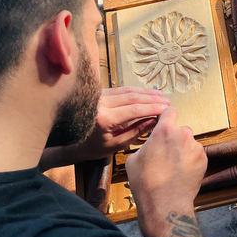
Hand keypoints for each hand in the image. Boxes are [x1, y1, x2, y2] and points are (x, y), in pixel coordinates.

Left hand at [39, 87, 169, 170]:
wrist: (70, 141)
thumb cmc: (94, 147)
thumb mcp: (117, 143)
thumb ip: (136, 131)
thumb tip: (155, 120)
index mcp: (104, 119)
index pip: (134, 109)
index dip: (152, 108)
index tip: (166, 109)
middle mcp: (101, 104)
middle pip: (132, 97)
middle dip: (151, 98)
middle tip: (167, 101)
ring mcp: (99, 96)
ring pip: (127, 90)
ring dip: (145, 92)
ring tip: (160, 95)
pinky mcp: (99, 93)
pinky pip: (120, 89)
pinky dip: (135, 91)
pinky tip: (146, 93)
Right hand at [125, 107, 207, 222]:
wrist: (164, 203)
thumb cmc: (145, 182)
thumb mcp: (133, 159)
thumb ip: (146, 144)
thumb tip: (152, 144)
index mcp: (164, 131)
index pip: (170, 111)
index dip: (167, 117)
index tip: (165, 122)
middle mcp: (183, 135)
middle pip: (181, 130)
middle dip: (175, 139)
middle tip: (167, 154)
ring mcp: (196, 147)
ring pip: (189, 144)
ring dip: (184, 150)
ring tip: (174, 168)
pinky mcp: (204, 159)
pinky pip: (196, 155)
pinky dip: (191, 161)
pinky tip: (182, 173)